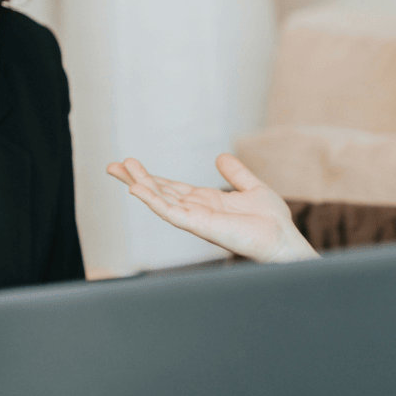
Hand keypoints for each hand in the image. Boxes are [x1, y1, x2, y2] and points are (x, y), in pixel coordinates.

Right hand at [107, 153, 317, 263]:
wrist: (283, 238)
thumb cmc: (271, 221)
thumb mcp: (252, 187)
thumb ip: (235, 173)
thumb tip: (221, 157)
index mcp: (205, 202)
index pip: (170, 187)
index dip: (150, 177)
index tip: (129, 164)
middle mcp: (196, 211)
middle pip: (159, 193)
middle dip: (136, 179)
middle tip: (112, 166)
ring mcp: (196, 219)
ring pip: (161, 201)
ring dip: (141, 186)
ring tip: (122, 171)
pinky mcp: (200, 226)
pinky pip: (172, 214)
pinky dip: (154, 202)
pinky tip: (138, 190)